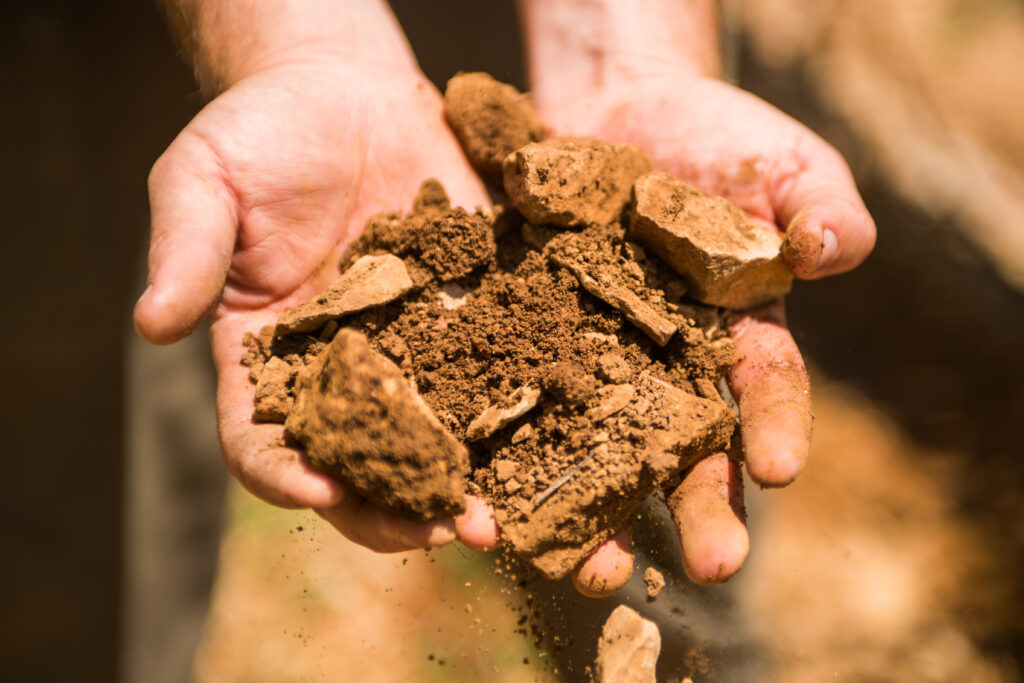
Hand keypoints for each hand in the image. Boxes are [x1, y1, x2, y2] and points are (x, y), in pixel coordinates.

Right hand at [135, 56, 494, 551]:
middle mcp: (341, 370)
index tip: (324, 493)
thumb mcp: (206, 179)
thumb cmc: (261, 131)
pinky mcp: (469, 319)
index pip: (263, 440)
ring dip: (467, 485)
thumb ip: (188, 251)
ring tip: (505, 518)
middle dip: (398, 508)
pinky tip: (553, 440)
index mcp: (266, 356)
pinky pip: (494, 377)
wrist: (346, 90)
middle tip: (445, 533)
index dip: (287, 476)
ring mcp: (410, 351)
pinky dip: (517, 417)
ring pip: (435, 442)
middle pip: (361, 464)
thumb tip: (151, 324)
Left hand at [532, 70, 875, 593]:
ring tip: (590, 568)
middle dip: (700, 507)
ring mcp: (597, 361)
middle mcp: (669, 369)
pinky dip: (507, 448)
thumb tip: (832, 250)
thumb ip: (819, 205)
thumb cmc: (717, 141)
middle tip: (712, 568)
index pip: (766, 390)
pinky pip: (518, 400)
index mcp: (739, 338)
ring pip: (597, 450)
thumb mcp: (781, 163)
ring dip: (598, 513)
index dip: (775, 428)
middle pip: (686, 448)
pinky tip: (495, 496)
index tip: (779, 469)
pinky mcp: (533, 342)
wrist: (619, 111)